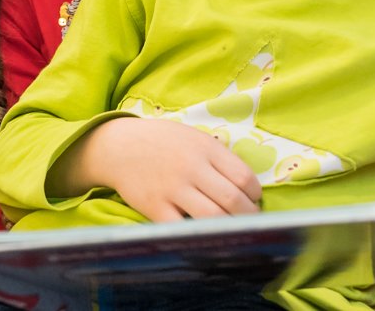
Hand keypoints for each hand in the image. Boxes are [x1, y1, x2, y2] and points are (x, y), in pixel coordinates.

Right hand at [69, 117, 262, 221]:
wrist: (119, 146)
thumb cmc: (163, 142)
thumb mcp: (194, 137)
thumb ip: (219, 157)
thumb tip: (248, 185)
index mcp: (206, 148)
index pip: (244, 177)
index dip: (255, 194)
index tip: (254, 200)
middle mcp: (191, 168)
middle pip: (233, 200)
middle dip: (248, 216)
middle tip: (251, 222)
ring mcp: (172, 189)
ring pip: (213, 217)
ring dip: (230, 228)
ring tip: (234, 232)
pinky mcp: (155, 207)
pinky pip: (182, 229)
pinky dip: (198, 236)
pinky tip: (205, 237)